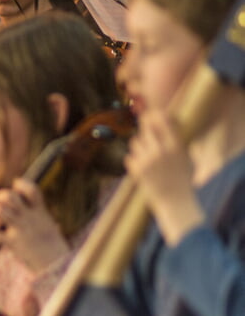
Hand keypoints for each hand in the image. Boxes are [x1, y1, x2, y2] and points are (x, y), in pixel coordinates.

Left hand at [0, 178, 69, 271]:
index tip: (16, 184)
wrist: (56, 263)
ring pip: (0, 212)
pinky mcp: (13, 243)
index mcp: (39, 211)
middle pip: (11, 197)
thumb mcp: (47, 223)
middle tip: (0, 200)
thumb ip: (36, 212)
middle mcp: (29, 218)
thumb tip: (28, 202)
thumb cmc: (49, 242)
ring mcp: (21, 229)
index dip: (22, 184)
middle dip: (2, 195)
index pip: (32, 190)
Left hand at [125, 110, 204, 244]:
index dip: (155, 114)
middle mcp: (162, 150)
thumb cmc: (182, 180)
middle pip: (146, 128)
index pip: (164, 119)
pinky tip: (142, 168)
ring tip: (147, 156)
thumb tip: (166, 119)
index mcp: (176, 146)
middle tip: (145, 131)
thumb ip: (176, 139)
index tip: (151, 113)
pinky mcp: (137, 170)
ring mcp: (148, 160)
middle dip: (144, 129)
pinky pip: (129, 157)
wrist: (175, 203)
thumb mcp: (186, 157)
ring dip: (139, 146)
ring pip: (135, 142)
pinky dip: (133, 161)